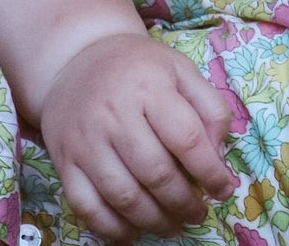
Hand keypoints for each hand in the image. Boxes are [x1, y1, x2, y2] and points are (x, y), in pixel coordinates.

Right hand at [39, 33, 237, 241]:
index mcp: (148, 87)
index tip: (223, 188)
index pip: (186, 138)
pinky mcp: (65, 162)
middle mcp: (114, 114)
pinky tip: (134, 232)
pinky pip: (86, 207)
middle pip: (155, 173)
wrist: (76, 59)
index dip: (210, 171)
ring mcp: (86, 141)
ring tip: (173, 225)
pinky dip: (112, 229)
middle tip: (198, 212)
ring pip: (123, 197)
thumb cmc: (137, 67)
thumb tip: (218, 154)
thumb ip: (209, 107)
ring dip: (154, 221)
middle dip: (184, 203)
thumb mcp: (180, 69)